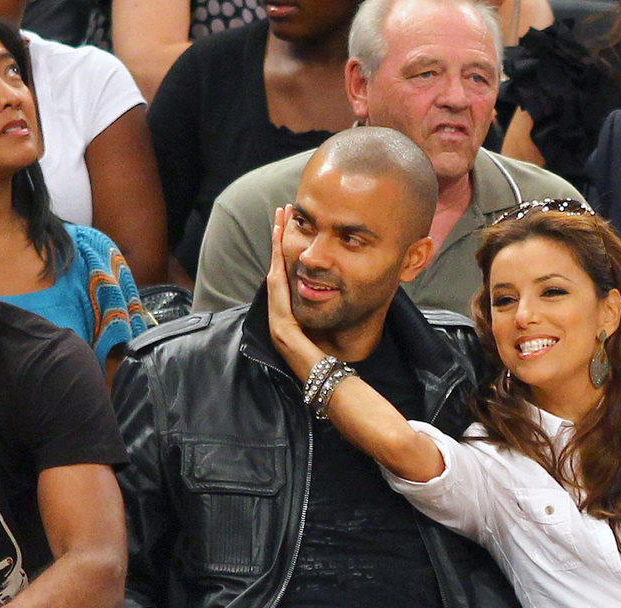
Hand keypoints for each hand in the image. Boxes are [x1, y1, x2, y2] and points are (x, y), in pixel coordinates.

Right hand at [266, 205, 323, 379]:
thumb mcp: (333, 329)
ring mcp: (278, 323)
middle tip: (282, 209)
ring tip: (280, 220)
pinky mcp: (282, 329)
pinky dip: (278, 272)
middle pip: (277, 269)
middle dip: (279, 239)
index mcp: (291, 316)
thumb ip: (333, 312)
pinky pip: (279, 294)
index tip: (291, 223)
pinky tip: (280, 253)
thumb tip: (345, 292)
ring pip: (275, 276)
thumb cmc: (335, 362)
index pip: (288, 276)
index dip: (287, 249)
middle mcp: (281, 317)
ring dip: (276, 247)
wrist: (329, 384)